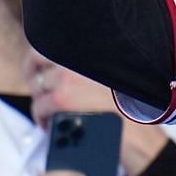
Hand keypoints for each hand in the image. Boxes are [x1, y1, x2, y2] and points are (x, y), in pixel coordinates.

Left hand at [26, 51, 168, 175]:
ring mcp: (69, 75)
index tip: (37, 68)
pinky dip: (40, 117)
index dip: (41, 57)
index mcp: (92, 50)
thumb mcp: (117, 78)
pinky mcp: (61, 98)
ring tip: (46, 114)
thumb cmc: (134, 111)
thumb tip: (63, 71)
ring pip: (38, 84)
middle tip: (37, 91)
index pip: (53, 41)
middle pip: (37, 58)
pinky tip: (48, 125)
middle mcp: (79, 56)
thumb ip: (91, 70)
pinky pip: (39, 105)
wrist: (142, 134)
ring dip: (39, 99)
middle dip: (33, 76)